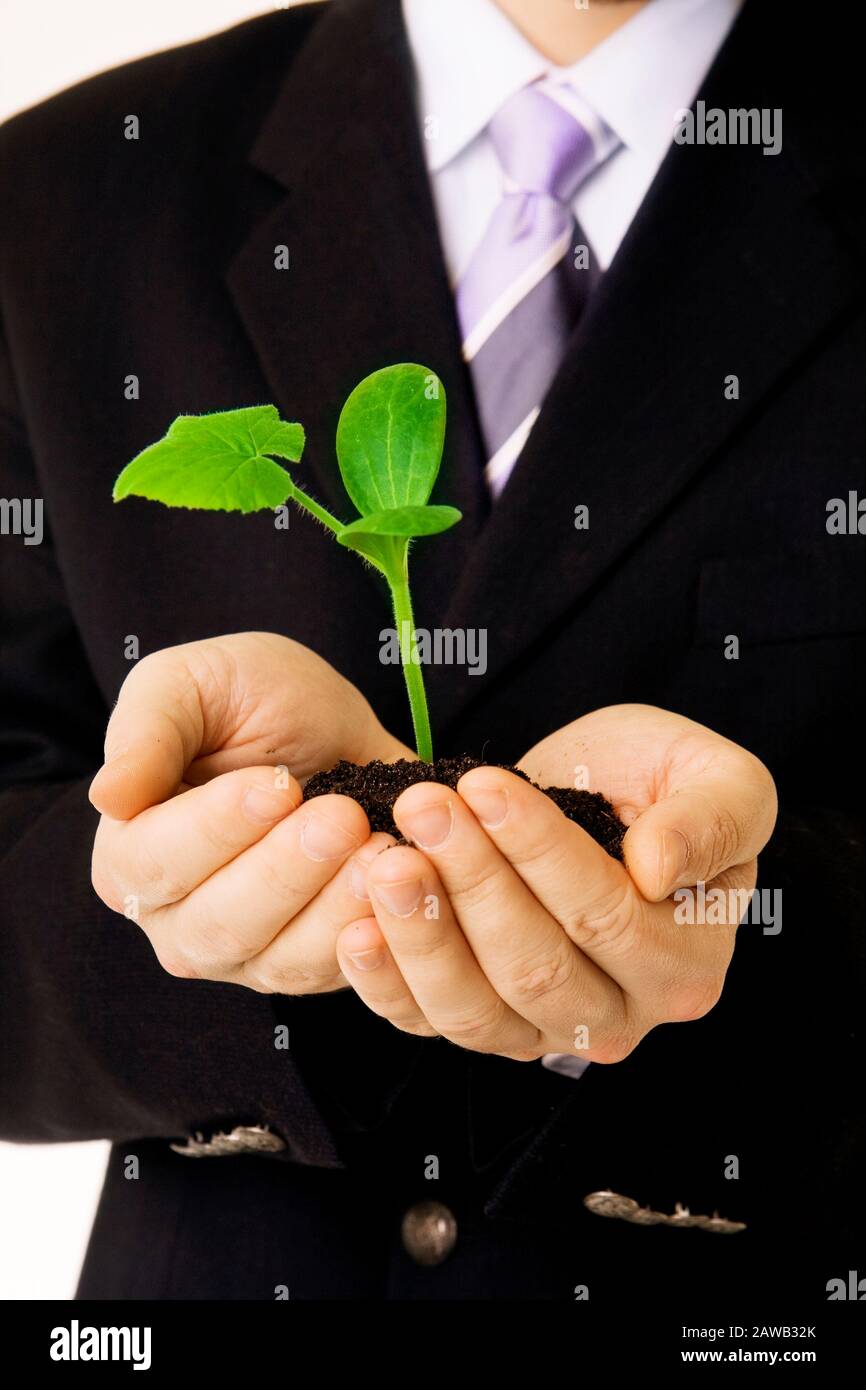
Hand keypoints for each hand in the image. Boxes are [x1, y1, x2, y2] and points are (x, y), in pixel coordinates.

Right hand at [90, 632, 408, 991]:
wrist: (326, 722)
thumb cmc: (244, 698)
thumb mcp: (190, 683)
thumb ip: (146, 731)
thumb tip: (109, 795)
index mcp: (130, 855)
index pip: (157, 862)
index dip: (216, 828)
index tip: (277, 784)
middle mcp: (178, 921)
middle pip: (220, 923)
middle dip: (287, 870)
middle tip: (343, 817)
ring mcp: (246, 955)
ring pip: (282, 960)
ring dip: (336, 906)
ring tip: (383, 847)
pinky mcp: (310, 966)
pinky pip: (340, 970)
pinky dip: (376, 932)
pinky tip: (407, 880)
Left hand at [335, 705, 776, 1058]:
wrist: (599, 799)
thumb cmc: (660, 785)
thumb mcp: (714, 777)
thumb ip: (711, 819)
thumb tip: (658, 868)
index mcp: (686, 962)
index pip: (604, 914)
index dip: (539, 851)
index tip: (485, 786)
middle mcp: (621, 1015)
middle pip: (534, 965)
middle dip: (470, 880)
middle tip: (421, 808)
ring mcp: (545, 1032)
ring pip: (475, 1007)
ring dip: (421, 932)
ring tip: (383, 859)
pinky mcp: (482, 1026)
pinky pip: (427, 1021)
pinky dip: (385, 982)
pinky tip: (355, 927)